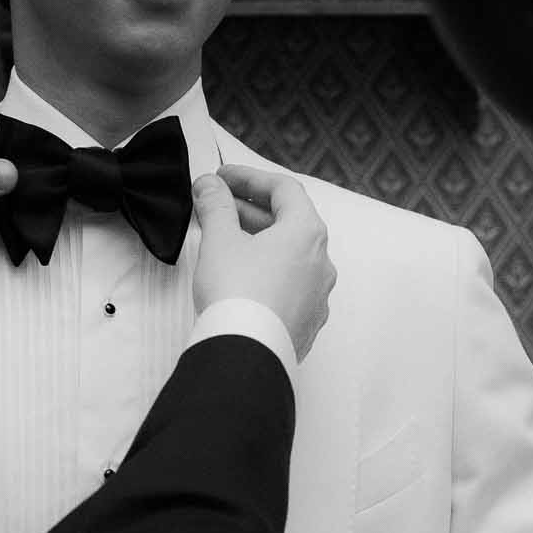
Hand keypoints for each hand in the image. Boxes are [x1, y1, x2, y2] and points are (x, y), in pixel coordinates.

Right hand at [191, 169, 334, 359]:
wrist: (245, 354)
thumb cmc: (238, 295)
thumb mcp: (220, 239)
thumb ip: (215, 205)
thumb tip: (210, 186)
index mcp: (307, 233)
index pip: (283, 190)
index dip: (250, 178)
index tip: (223, 178)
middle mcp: (321, 262)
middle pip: (289, 222)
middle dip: (250, 209)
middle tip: (218, 206)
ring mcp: (317, 295)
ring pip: (290, 255)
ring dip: (260, 241)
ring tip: (225, 241)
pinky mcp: (306, 321)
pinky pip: (290, 285)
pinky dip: (268, 271)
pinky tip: (242, 278)